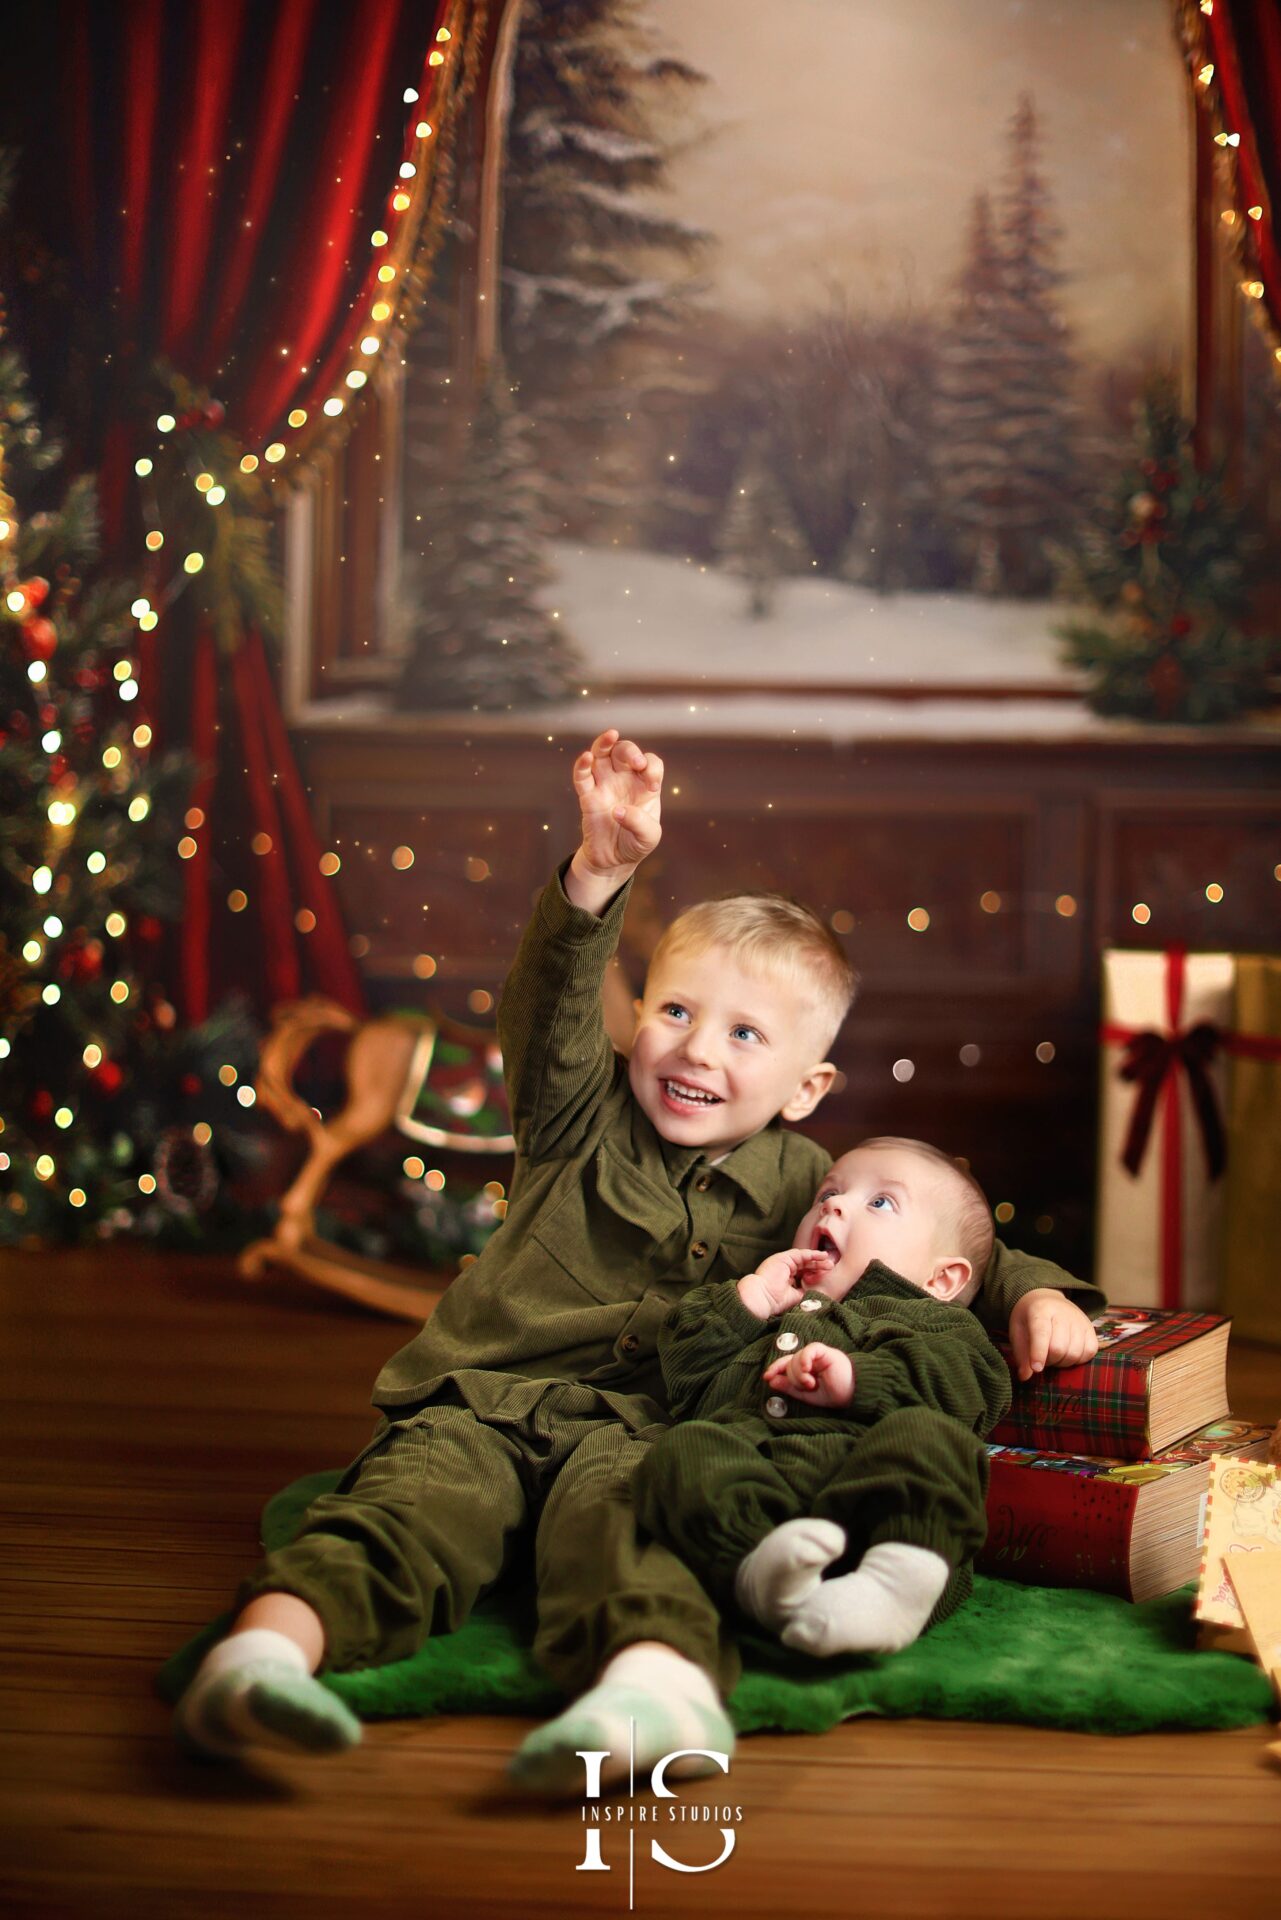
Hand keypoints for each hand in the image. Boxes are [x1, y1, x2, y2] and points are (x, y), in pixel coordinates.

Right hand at [568, 730, 662, 900]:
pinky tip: (586, 757)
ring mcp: (605, 786)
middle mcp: (624, 780)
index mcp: (644, 785)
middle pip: (625, 751)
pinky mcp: (587, 797)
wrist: (614, 860)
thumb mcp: (649, 838)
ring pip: (602, 755)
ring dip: (605, 743)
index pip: (651, 763)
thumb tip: (617, 810)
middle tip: (637, 764)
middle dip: (631, 751)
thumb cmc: (635, 843)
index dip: (652, 767)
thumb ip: (640, 823)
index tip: (652, 787)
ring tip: (611, 735)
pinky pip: (582, 777)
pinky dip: (582, 765)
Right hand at [736, 1248, 832, 1318]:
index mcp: (786, 1279)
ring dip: (817, 1260)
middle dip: (818, 1266)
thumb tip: (817, 1291)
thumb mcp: (796, 1296)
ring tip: (829, 1262)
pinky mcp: (783, 1258)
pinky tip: (822, 1256)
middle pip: (805, 1265)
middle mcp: (784, 1269)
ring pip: (804, 1258)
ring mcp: (783, 1262)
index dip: (815, 1274)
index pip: (803, 1273)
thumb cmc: (776, 1302)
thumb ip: (805, 1291)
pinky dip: (812, 1254)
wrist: (763, 1298)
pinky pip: (800, 1253)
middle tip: (831, 1268)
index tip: (826, 1277)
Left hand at [761, 1342, 854, 1408]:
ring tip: (812, 1384)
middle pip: (790, 1362)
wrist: (855, 1393)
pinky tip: (808, 1370)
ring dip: (800, 1374)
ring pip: (797, 1358)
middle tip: (807, 1387)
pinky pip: (809, 1350)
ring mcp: (818, 1355)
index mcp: (806, 1369)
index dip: (775, 1368)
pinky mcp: (825, 1352)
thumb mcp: (808, 1396)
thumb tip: (770, 1381)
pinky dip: (804, 1359)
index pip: (786, 1364)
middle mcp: (810, 1360)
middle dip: (793, 1377)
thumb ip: (790, 1388)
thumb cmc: (835, 1394)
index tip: (766, 1377)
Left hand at [1008, 1289, 1099, 1383]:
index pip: (1041, 1333)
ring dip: (1063, 1362)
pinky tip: (1068, 1354)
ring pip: (1075, 1353)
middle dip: (1049, 1360)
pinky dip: (1078, 1360)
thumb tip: (1025, 1376)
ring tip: (1054, 1355)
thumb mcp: (1018, 1332)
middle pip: (1059, 1348)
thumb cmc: (1029, 1319)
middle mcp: (1062, 1312)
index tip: (1036, 1368)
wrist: (1046, 1300)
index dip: (1038, 1353)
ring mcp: (1079, 1319)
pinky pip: (1089, 1352)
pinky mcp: (1090, 1328)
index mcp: (1040, 1310)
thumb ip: (1021, 1355)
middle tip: (1043, 1357)